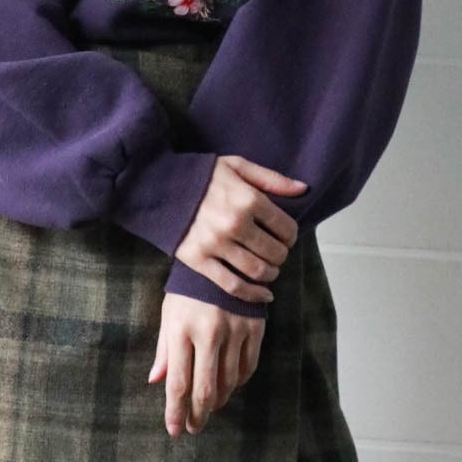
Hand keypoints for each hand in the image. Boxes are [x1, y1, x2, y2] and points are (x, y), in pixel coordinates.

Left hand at [148, 292, 266, 437]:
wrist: (223, 255)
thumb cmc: (188, 288)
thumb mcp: (170, 313)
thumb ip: (164, 350)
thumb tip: (155, 381)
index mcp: (182, 329)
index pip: (179, 382)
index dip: (176, 411)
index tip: (175, 429)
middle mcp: (209, 333)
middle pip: (206, 389)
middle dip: (198, 414)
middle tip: (193, 428)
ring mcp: (235, 331)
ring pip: (229, 381)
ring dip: (219, 401)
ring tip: (209, 409)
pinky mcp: (255, 327)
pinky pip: (248, 366)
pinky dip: (239, 382)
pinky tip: (230, 387)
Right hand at [174, 155, 306, 306]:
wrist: (157, 186)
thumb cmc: (200, 175)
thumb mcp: (237, 166)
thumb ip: (271, 179)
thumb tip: (303, 189)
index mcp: (248, 199)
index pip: (286, 228)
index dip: (291, 236)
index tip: (286, 237)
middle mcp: (234, 223)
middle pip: (275, 252)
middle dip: (281, 256)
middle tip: (276, 254)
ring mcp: (216, 244)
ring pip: (257, 271)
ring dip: (270, 274)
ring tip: (269, 270)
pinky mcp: (199, 260)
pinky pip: (232, 285)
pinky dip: (252, 294)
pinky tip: (263, 295)